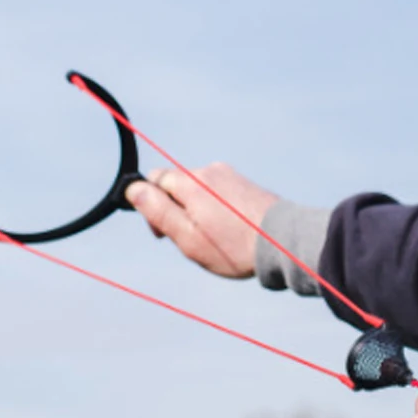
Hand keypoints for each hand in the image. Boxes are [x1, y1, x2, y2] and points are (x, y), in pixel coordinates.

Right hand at [124, 163, 278, 278]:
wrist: (284, 243)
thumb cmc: (233, 247)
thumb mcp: (188, 237)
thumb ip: (158, 211)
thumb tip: (133, 189)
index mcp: (191, 182)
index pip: (154, 179)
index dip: (151, 206)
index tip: (163, 232)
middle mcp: (209, 170)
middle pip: (176, 183)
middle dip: (175, 208)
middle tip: (191, 239)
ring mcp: (230, 175)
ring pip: (198, 189)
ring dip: (197, 209)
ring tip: (215, 237)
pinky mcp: (245, 183)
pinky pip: (218, 191)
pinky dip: (216, 208)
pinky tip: (229, 229)